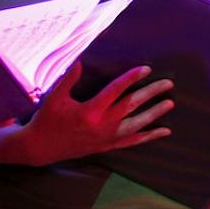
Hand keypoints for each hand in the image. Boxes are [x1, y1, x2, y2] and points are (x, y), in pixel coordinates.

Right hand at [17, 65, 173, 164]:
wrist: (39, 148)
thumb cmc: (46, 120)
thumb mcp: (54, 98)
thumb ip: (67, 80)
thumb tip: (78, 60)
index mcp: (89, 111)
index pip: (115, 91)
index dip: (131, 78)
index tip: (146, 69)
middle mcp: (101, 125)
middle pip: (131, 106)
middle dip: (151, 94)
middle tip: (168, 83)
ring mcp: (106, 137)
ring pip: (136, 124)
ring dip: (154, 114)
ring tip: (170, 103)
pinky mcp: (106, 146)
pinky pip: (132, 142)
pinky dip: (149, 136)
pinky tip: (165, 131)